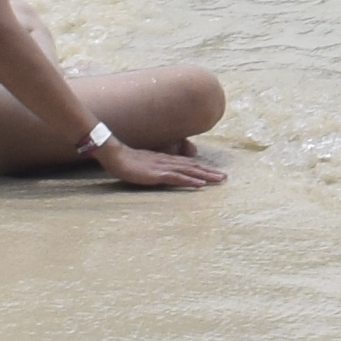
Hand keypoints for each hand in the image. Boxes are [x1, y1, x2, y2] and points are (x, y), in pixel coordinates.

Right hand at [94, 135, 227, 189]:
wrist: (116, 155)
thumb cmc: (128, 161)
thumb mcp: (146, 163)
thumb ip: (157, 166)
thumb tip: (165, 171)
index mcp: (166, 159)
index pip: (189, 164)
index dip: (203, 168)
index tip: (215, 173)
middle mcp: (169, 161)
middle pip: (193, 166)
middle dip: (210, 172)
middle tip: (224, 177)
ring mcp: (164, 167)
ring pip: (189, 171)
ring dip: (206, 176)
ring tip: (219, 180)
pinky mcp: (157, 174)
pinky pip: (177, 178)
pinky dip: (190, 181)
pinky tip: (200, 184)